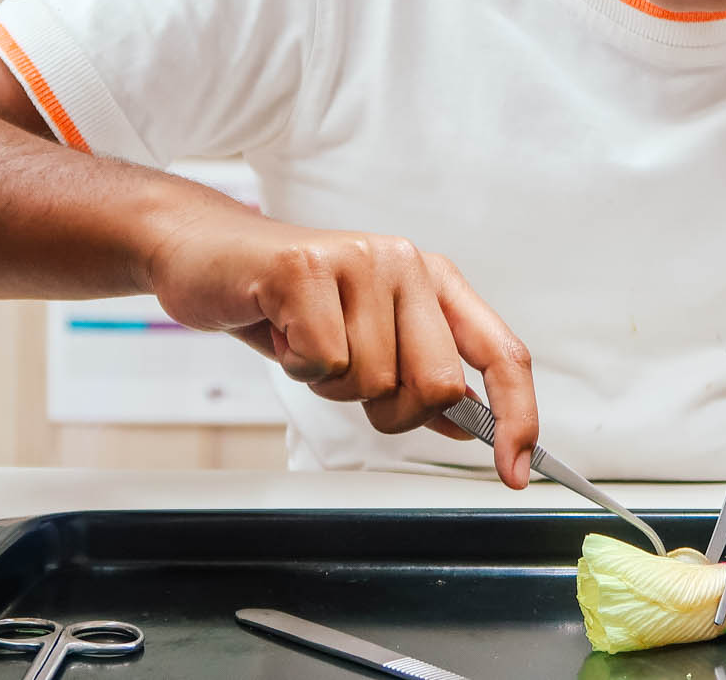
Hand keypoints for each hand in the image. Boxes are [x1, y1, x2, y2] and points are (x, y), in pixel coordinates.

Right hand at [145, 198, 538, 486]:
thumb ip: (417, 376)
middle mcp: (406, 262)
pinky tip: (281, 330)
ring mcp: (359, 260)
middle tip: (346, 378)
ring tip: (304, 341)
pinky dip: (296, 365)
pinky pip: (322, 361)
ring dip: (329, 383)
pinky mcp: (306, 267)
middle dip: (389, 409)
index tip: (515, 471)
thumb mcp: (364, 339)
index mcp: (433, 281)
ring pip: (371, 380)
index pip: (501, 352)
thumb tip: (469, 424)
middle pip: (435, 384)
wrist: (208, 255)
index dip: (517, 416)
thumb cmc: (287, 302)